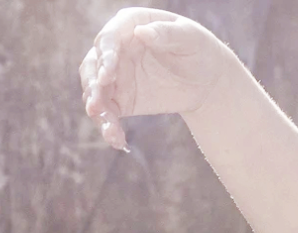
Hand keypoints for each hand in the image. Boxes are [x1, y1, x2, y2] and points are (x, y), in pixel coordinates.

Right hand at [79, 8, 221, 150]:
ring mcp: (114, 76)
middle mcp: (114, 50)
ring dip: (98, 112)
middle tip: (96, 106)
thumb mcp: (188, 38)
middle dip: (93, 87)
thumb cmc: (197, 49)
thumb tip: (142, 32)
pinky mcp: (120, 100)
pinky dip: (109, 128)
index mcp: (128, 26)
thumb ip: (166, 33)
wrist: (205, 79)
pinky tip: (117, 141)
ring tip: (109, 130)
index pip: (108, 39)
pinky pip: (107, 114)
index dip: (105, 57)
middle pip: (93, 66)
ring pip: (95, 93)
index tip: (108, 75)